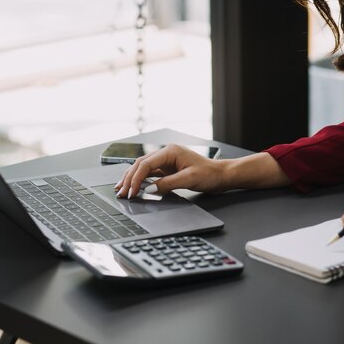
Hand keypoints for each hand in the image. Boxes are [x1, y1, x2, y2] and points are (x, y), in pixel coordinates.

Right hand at [114, 144, 229, 198]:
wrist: (222, 175)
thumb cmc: (210, 174)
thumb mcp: (188, 179)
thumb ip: (167, 183)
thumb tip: (149, 188)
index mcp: (170, 151)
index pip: (146, 164)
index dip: (136, 178)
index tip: (131, 191)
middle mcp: (167, 153)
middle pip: (141, 164)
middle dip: (129, 178)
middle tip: (121, 192)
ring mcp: (167, 161)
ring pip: (144, 168)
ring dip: (133, 179)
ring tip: (122, 189)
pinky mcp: (169, 169)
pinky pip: (151, 173)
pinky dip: (142, 180)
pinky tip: (135, 186)